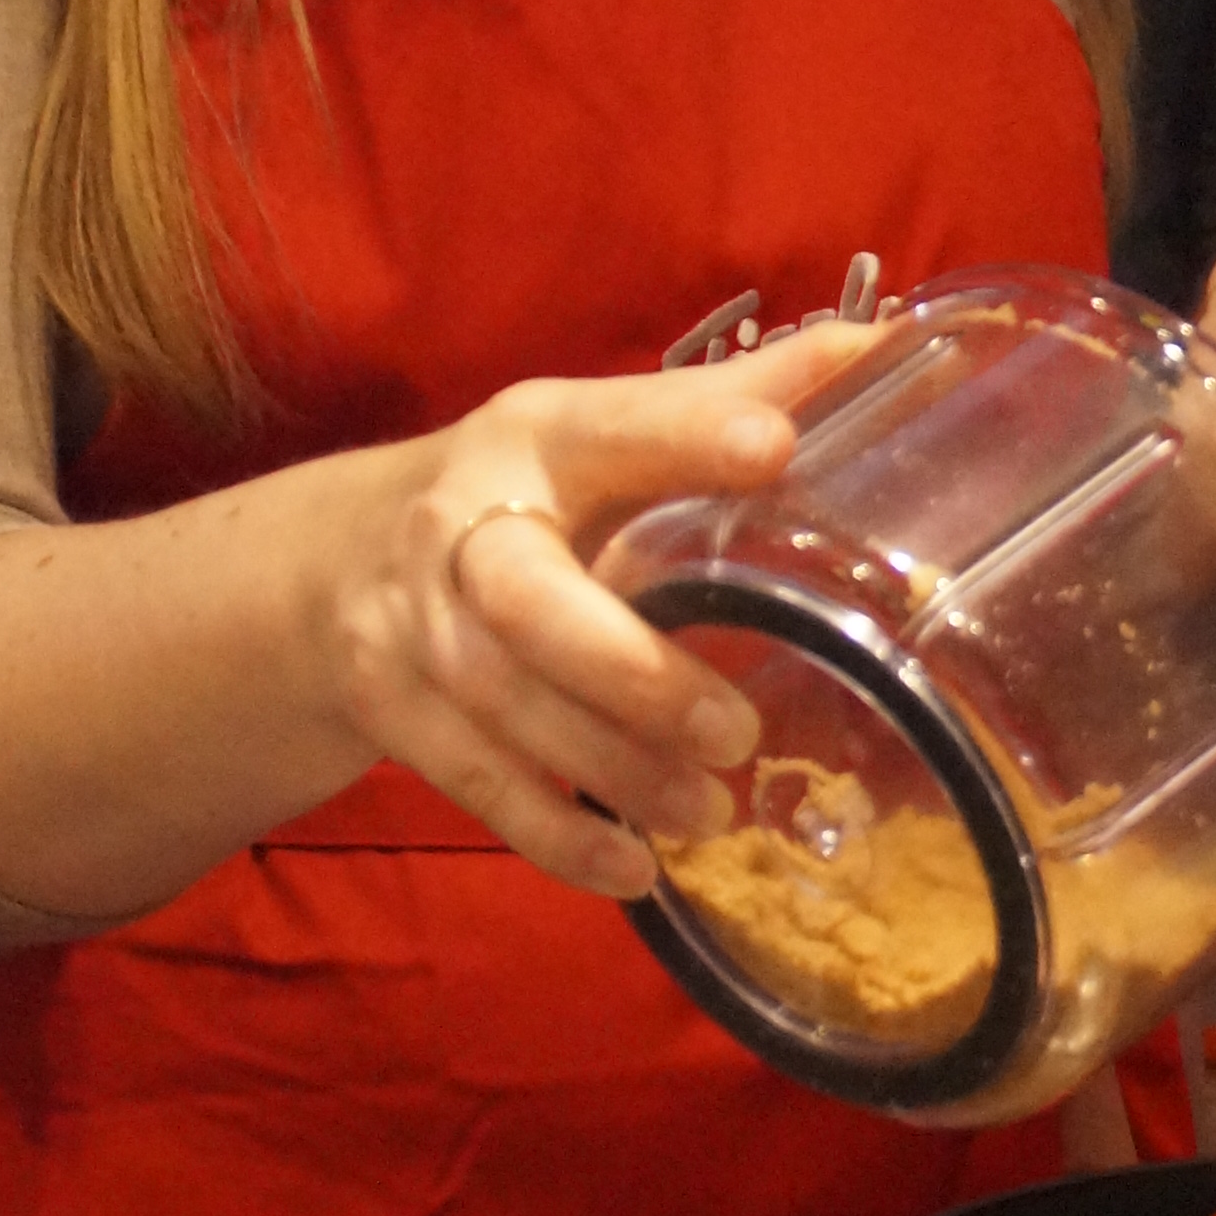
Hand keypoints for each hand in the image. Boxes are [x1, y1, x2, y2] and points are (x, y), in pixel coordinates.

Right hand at [326, 326, 876, 898]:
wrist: (328, 569)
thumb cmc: (519, 496)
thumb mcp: (599, 437)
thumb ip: (725, 402)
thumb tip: (887, 345)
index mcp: (536, 439)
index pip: (611, 430)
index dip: (687, 436)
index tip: (775, 448)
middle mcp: (463, 527)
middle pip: (528, 599)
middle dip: (629, 671)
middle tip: (738, 732)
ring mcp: (413, 627)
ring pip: (504, 704)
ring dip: (610, 767)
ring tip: (712, 810)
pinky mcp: (394, 714)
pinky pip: (473, 782)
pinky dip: (552, 835)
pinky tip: (634, 869)